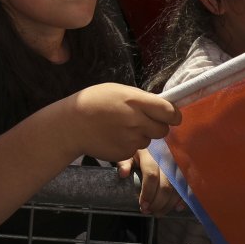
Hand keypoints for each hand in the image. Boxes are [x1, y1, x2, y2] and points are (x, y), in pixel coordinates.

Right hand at [59, 83, 180, 162]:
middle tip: (142, 121)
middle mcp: (137, 121)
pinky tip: (114, 136)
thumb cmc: (93, 102)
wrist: (71, 124)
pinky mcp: (125, 153)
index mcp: (136, 101)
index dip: (173, 115)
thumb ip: (140, 99)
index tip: (171, 116)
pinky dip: (129, 144)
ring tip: (121, 127)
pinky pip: (136, 149)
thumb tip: (160, 106)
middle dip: (157, 126)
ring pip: (149, 140)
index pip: (170, 111)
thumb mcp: (117, 90)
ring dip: (141, 135)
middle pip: (163, 130)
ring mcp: (131, 139)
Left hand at [117, 149, 183, 214]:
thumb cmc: (138, 152)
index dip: (148, 193)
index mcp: (150, 154)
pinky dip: (183, 199)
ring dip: (168, 204)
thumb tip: (123, 173)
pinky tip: (176, 208)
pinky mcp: (185, 170)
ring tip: (158, 212)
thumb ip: (124, 163)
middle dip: (157, 203)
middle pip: (166, 185)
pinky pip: (187, 187)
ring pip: (177, 189)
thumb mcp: (128, 155)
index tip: (142, 205)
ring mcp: (177, 164)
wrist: (152, 143)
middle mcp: (166, 158)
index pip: (151, 176)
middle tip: (149, 212)